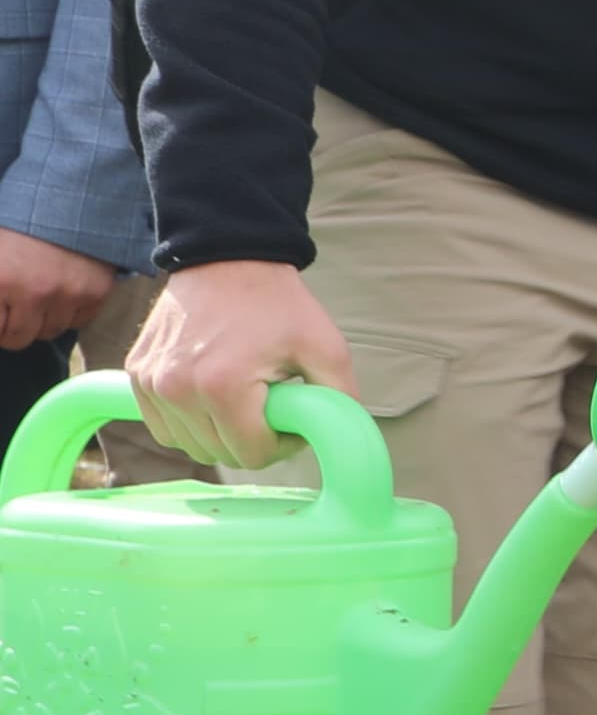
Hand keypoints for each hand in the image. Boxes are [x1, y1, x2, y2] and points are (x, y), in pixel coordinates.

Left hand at [0, 228, 117, 353]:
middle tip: (14, 309)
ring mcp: (70, 294)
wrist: (70, 196)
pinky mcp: (98, 292)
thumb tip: (1, 309)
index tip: (2, 310)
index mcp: (1, 280)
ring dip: (43, 319)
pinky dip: (70, 312)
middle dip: (13, 326)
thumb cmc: (19, 224)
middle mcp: (36, 293)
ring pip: (51, 331)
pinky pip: (80, 321)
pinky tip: (63, 292)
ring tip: (40, 297)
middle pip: (20, 337)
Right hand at [125, 257, 354, 469]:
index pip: (251, 455)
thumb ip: (340, 398)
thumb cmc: (278, 304)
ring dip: (220, 435)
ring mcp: (151, 382)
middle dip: (253, 441)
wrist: (227, 259)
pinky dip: (189, 425)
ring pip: (189, 446)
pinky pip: (162, 427)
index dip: (281, 445)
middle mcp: (177, 389)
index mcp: (223, 387)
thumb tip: (339, 438)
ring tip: (244, 400)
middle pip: (220, 454)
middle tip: (271, 408)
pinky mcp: (137, 375)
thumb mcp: (326, 348)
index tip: (291, 419)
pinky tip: (213, 401)